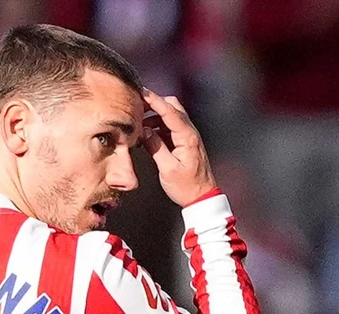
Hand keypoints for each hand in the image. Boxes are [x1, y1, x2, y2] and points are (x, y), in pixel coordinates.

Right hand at [141, 89, 215, 206]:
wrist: (202, 197)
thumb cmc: (187, 186)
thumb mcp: (168, 169)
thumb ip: (155, 147)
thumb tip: (145, 131)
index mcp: (187, 137)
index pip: (170, 112)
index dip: (154, 100)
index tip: (140, 92)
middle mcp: (190, 133)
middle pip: (173, 107)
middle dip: (154, 103)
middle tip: (136, 106)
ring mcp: (187, 136)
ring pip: (170, 116)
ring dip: (154, 116)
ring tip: (137, 125)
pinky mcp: (183, 142)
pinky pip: (169, 127)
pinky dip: (157, 126)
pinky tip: (146, 135)